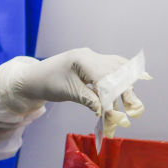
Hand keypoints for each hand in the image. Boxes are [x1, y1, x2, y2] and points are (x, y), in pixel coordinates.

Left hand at [10, 48, 145, 121]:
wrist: (33, 78)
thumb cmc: (47, 83)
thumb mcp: (69, 92)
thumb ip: (89, 100)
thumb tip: (107, 112)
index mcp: (82, 59)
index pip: (106, 76)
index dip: (115, 94)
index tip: (120, 111)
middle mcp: (89, 55)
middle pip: (115, 71)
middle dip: (125, 91)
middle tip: (135, 109)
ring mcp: (91, 58)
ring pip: (115, 69)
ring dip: (124, 86)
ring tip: (133, 103)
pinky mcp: (91, 64)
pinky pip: (110, 69)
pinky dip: (119, 79)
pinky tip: (129, 87)